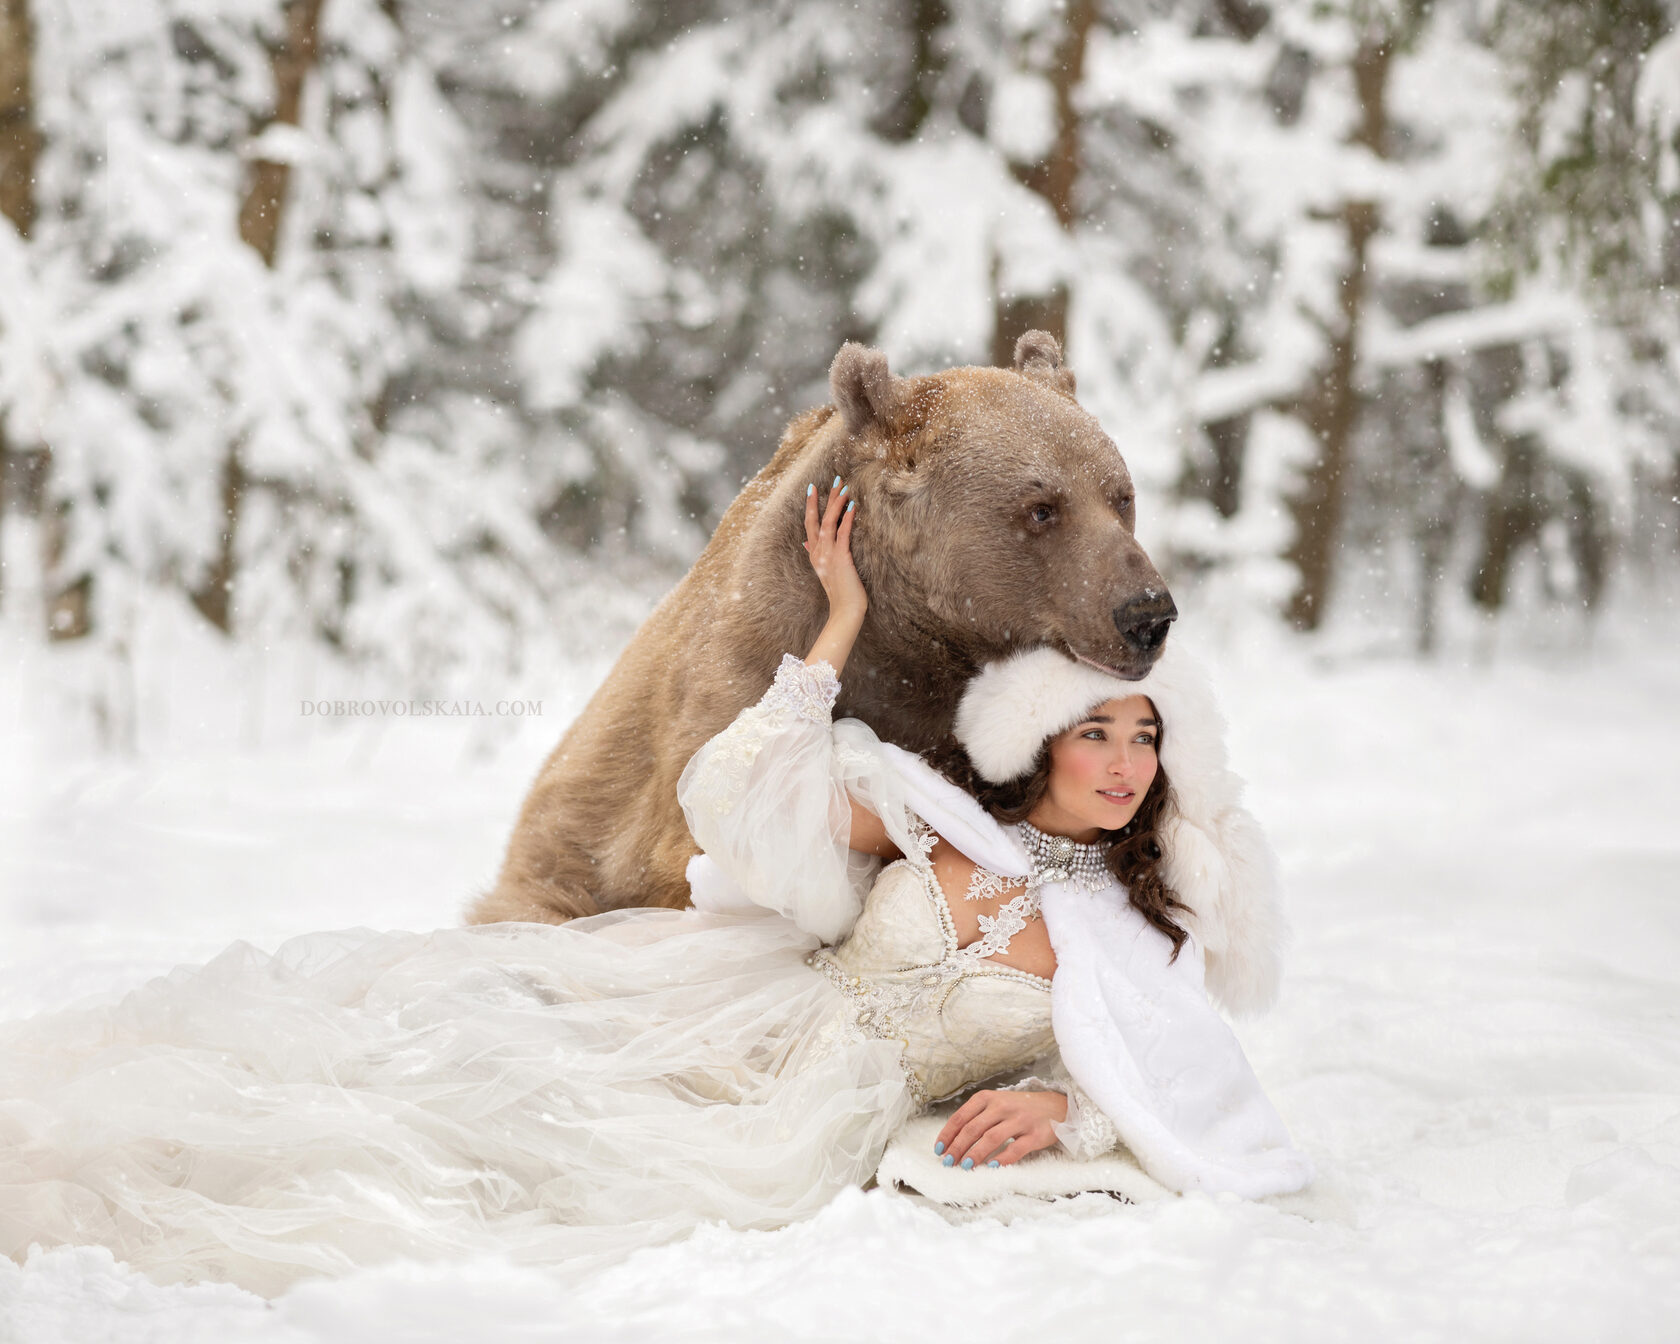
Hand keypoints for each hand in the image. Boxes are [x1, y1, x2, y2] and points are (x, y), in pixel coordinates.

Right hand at [803, 477, 865, 621]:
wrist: (845, 610)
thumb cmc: (840, 592)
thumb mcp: (825, 571)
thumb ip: (816, 554)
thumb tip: (806, 542)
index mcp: (814, 554)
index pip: (809, 525)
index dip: (810, 506)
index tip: (812, 489)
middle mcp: (818, 552)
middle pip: (816, 520)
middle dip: (822, 499)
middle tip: (829, 480)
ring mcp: (828, 555)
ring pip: (828, 523)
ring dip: (836, 504)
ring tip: (843, 488)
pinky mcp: (841, 558)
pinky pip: (843, 534)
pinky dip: (847, 519)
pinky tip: (852, 507)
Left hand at [935, 1088, 1067, 1168]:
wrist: (1056, 1106)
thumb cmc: (1020, 1108)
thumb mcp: (997, 1104)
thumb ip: (977, 1117)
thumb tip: (953, 1141)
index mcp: (988, 1098)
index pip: (961, 1116)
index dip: (948, 1134)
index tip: (939, 1150)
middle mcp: (1002, 1107)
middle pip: (973, 1128)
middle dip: (957, 1148)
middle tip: (948, 1163)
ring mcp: (1019, 1120)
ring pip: (991, 1138)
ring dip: (975, 1154)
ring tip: (964, 1166)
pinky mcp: (1034, 1135)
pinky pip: (1015, 1149)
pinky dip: (1001, 1159)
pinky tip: (990, 1167)